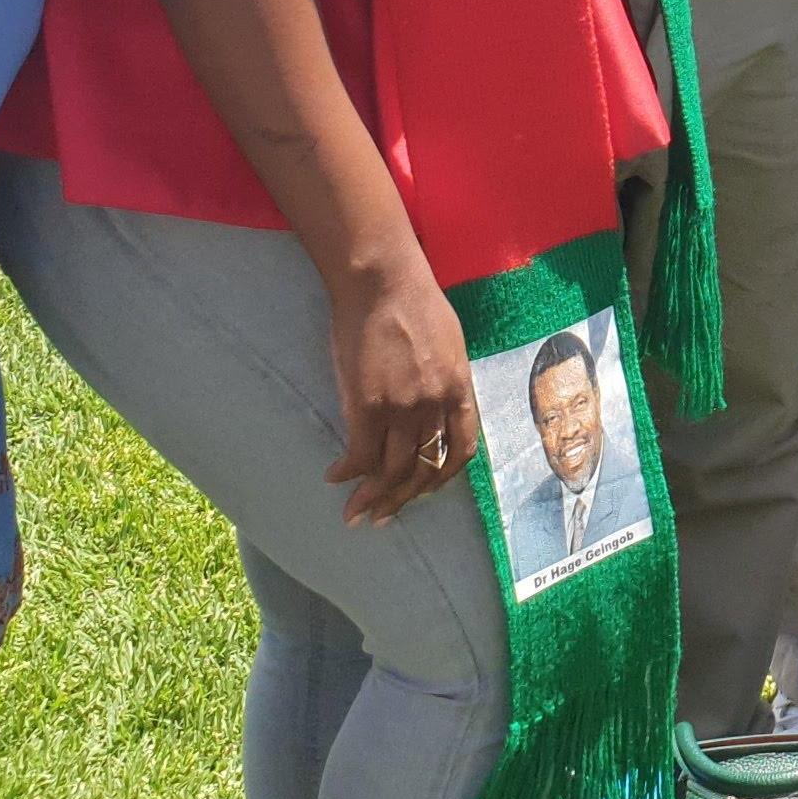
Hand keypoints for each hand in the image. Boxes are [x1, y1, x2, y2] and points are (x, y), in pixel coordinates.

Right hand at [326, 259, 478, 528]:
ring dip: (372, 497)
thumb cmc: (414, 303)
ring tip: (355, 512)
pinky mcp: (368, 405)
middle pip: (424, 469)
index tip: (424, 491)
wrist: (383, 281)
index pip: (462, 450)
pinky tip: (335, 477)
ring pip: (391, 470)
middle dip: (403, 499)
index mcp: (460, 390)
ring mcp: (404, 408)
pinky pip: (360, 455)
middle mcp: (436, 406)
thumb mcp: (449, 345)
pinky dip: (348, 473)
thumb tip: (436, 407)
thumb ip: (445, 381)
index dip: (442, 477)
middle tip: (382, 517)